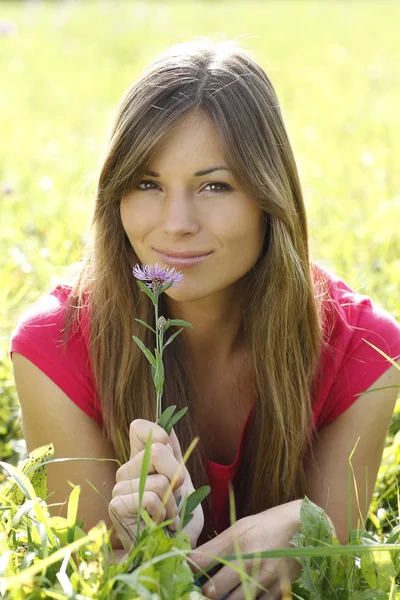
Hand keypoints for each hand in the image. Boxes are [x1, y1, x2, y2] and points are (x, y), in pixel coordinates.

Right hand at [108, 419, 203, 552]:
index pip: (140, 427)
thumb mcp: (182, 482)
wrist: (172, 552)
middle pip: (158, 450)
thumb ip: (174, 453)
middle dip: (177, 476)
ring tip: (167, 515)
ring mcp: (118, 488)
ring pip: (158, 479)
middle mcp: (125, 470)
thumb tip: (168, 423)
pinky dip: (163, 512)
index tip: (169, 453)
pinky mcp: (117, 507)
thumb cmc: (177, 518)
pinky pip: (150, 497)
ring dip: (172, 501)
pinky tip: (159, 524)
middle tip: (174, 497)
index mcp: (139, 460)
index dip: (160, 434)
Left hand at [188, 500, 302, 599]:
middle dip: (206, 592)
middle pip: (215, 589)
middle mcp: (250, 560)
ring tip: (221, 594)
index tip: (186, 572)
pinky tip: (242, 594)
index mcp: (238, 541)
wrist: (300, 526)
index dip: (190, 568)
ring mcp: (265, 578)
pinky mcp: (279, 591)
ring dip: (225, 599)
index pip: (203, 560)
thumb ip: (218, 544)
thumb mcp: (240, 526)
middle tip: (203, 590)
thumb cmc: (265, 525)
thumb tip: (194, 560)